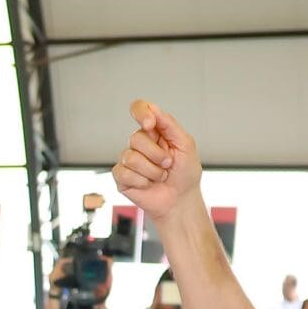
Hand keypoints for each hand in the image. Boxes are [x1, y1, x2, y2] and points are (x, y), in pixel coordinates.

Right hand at [111, 99, 203, 223]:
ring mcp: (128, 160)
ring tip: (160, 176)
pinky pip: (125, 173)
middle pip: (136, 138)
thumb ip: (169, 125)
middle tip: (168, 164)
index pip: (139, 109)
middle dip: (156, 155)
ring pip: (130, 158)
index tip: (150, 124)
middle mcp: (139, 143)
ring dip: (152, 171)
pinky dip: (142, 181)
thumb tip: (153, 109)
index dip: (141, 113)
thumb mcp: (186, 145)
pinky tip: (148, 184)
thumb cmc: (185, 173)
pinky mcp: (121, 177)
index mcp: (154, 131)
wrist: (180, 200)